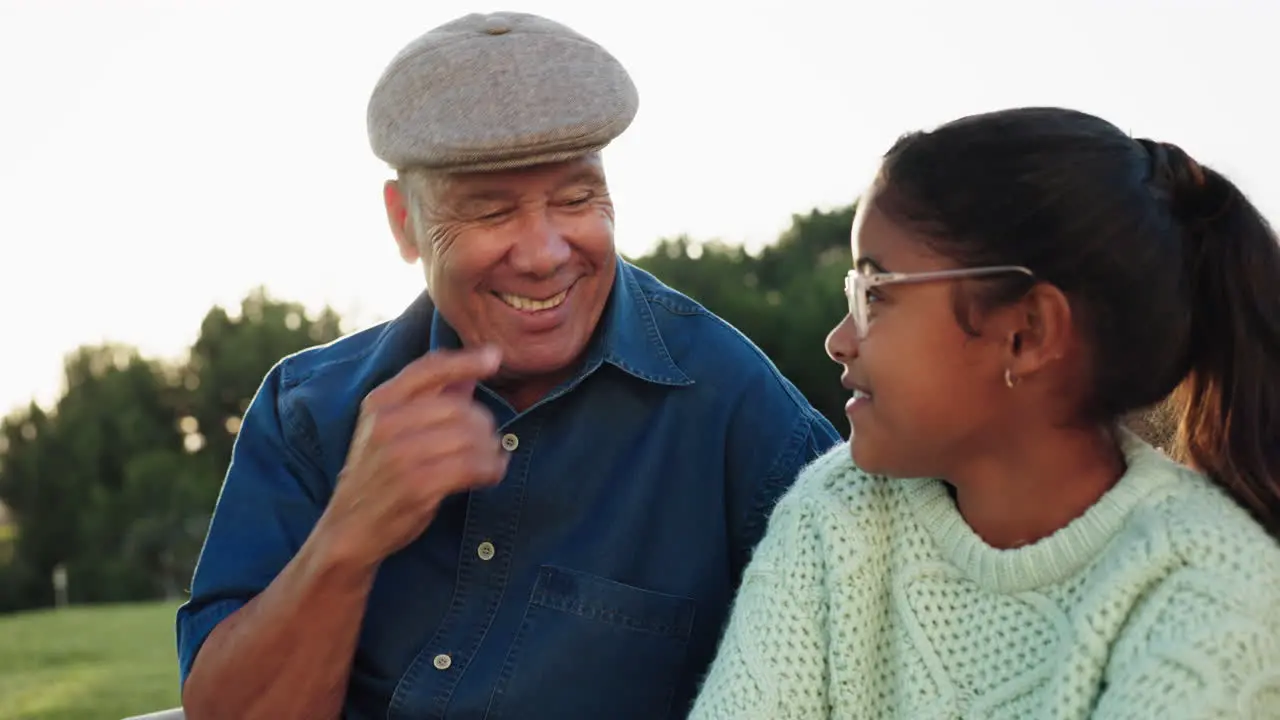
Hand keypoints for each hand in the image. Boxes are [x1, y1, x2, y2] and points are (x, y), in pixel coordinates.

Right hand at [319, 345, 507, 566]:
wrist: (349, 528)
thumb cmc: (377, 475)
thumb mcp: (390, 430)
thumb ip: (429, 400)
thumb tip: (472, 373)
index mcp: (379, 402)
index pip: (429, 368)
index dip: (466, 360)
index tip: (495, 357)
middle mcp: (386, 423)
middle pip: (459, 407)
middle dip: (484, 424)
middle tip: (490, 440)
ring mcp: (400, 454)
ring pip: (469, 436)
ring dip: (491, 448)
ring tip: (493, 458)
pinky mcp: (417, 485)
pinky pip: (471, 465)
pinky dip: (491, 468)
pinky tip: (491, 473)